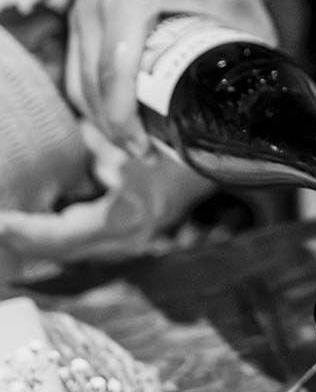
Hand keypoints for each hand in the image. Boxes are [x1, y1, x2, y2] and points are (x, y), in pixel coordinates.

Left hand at [0, 123, 213, 262]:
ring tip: (9, 230)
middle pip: (61, 253)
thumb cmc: (177, 151)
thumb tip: (66, 138)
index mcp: (122, 219)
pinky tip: (37, 228)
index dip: (25, 231)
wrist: (216, 164)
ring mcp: (128, 244)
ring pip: (70, 253)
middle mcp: (124, 240)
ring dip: (38, 243)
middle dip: (24, 243)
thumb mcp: (128, 146)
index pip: (60, 236)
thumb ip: (94, 147)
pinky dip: (57, 239)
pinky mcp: (129, 240)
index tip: (0, 221)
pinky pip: (83, 245)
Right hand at [66, 0, 277, 152]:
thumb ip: (255, 37)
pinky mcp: (81, 21)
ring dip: (101, 120)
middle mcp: (95, 8)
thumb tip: (273, 85)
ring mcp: (82, 14)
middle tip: (144, 155)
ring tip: (134, 145)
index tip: (146, 148)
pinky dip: (94, 100)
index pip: (115, 73)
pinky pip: (78, 71)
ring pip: (78, 83)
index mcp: (129, 2)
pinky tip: (119, 120)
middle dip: (113, 130)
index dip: (125, 120)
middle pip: (90, 87)